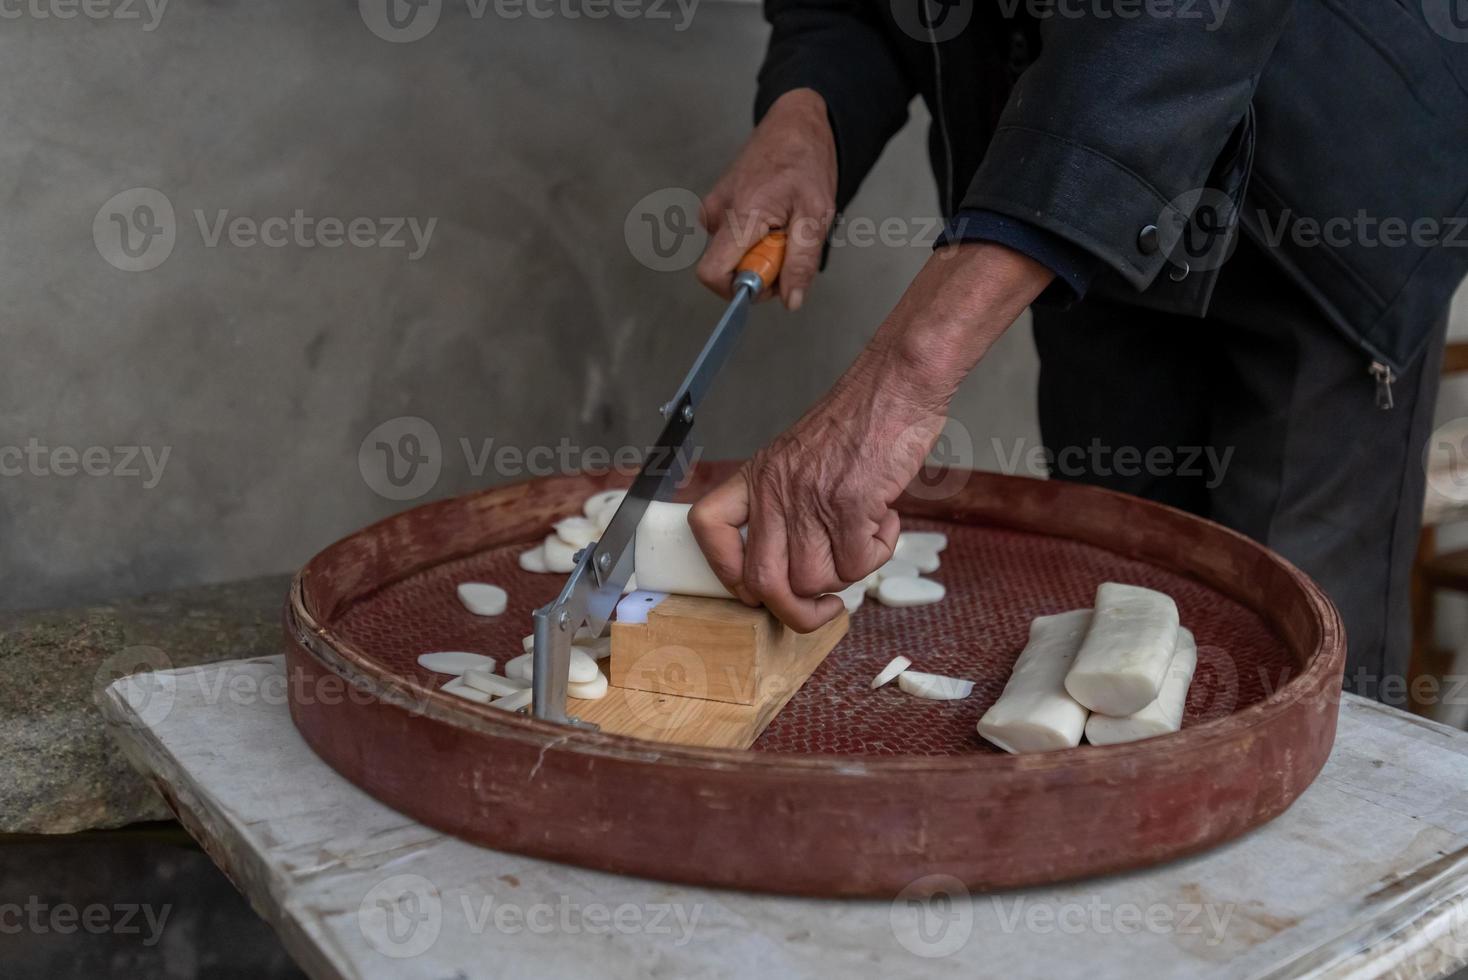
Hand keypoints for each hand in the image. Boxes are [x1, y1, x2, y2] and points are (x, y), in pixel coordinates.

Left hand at [690, 243, 1054, 630]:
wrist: (896, 384)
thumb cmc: (858, 420)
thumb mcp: (799, 457)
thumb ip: (789, 504)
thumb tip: (799, 568)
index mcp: (758, 477)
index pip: (707, 526)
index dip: (725, 570)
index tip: (755, 589)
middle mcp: (777, 491)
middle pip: (765, 583)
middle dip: (797, 612)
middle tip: (826, 607)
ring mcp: (812, 500)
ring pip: (816, 581)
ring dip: (849, 573)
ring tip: (866, 536)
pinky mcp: (852, 504)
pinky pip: (860, 563)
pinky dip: (879, 553)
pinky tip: (885, 519)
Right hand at [697, 88, 835, 310]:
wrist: (794, 123)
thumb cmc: (806, 161)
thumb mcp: (817, 214)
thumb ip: (802, 261)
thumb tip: (790, 301)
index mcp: (741, 215)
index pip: (712, 273)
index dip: (738, 289)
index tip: (768, 278)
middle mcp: (718, 212)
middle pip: (727, 267)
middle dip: (760, 266)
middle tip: (788, 239)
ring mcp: (714, 207)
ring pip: (732, 253)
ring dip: (760, 249)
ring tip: (784, 221)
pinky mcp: (716, 205)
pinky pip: (731, 238)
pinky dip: (754, 236)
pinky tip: (773, 215)